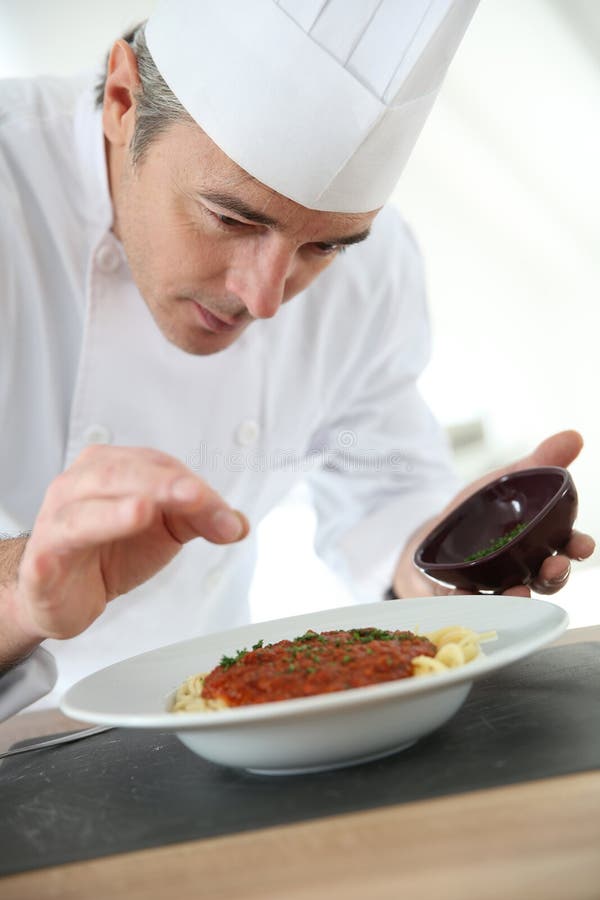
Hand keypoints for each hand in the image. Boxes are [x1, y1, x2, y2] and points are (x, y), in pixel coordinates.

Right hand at [4, 445, 248, 653]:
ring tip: (154, 506)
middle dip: (166, 484)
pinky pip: (72, 532)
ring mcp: (59, 514)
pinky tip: (127, 520)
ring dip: (131, 496)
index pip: (159, 466)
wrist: (64, 596)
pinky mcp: (47, 553)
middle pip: (127, 471)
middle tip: (198, 497)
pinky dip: (100, 523)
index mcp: (112, 466)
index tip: (225, 517)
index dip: (193, 487)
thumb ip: (200, 519)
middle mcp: (81, 481)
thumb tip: (237, 524)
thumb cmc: (110, 551)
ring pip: (95, 493)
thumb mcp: (165, 531)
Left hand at [393, 430, 594, 598]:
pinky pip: (467, 601)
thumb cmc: (485, 508)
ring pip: (511, 596)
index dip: (578, 547)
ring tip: (517, 592)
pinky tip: (466, 593)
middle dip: (554, 575)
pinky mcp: (461, 591)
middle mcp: (522, 569)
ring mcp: (493, 584)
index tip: (583, 545)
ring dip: (517, 597)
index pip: (568, 549)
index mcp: (540, 543)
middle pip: (546, 579)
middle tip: (554, 568)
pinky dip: (469, 600)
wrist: (439, 527)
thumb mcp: (511, 477)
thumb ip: (541, 460)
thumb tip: (573, 436)